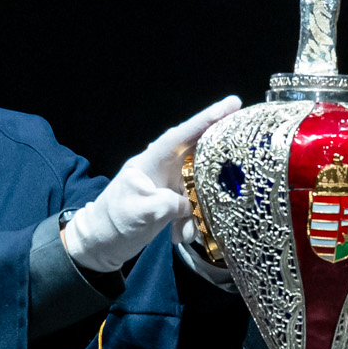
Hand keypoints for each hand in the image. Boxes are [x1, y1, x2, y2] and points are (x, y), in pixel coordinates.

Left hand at [64, 97, 240, 271]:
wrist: (100, 245)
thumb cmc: (114, 223)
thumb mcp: (139, 214)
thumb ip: (167, 205)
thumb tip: (190, 204)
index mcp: (151, 162)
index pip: (181, 135)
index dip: (207, 119)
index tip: (232, 103)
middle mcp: (163, 168)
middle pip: (197, 151)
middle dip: (221, 149)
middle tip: (247, 140)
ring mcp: (169, 184)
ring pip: (199, 184)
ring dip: (201, 206)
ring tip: (186, 231)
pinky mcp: (172, 201)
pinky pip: (193, 205)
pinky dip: (191, 221)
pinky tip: (179, 237)